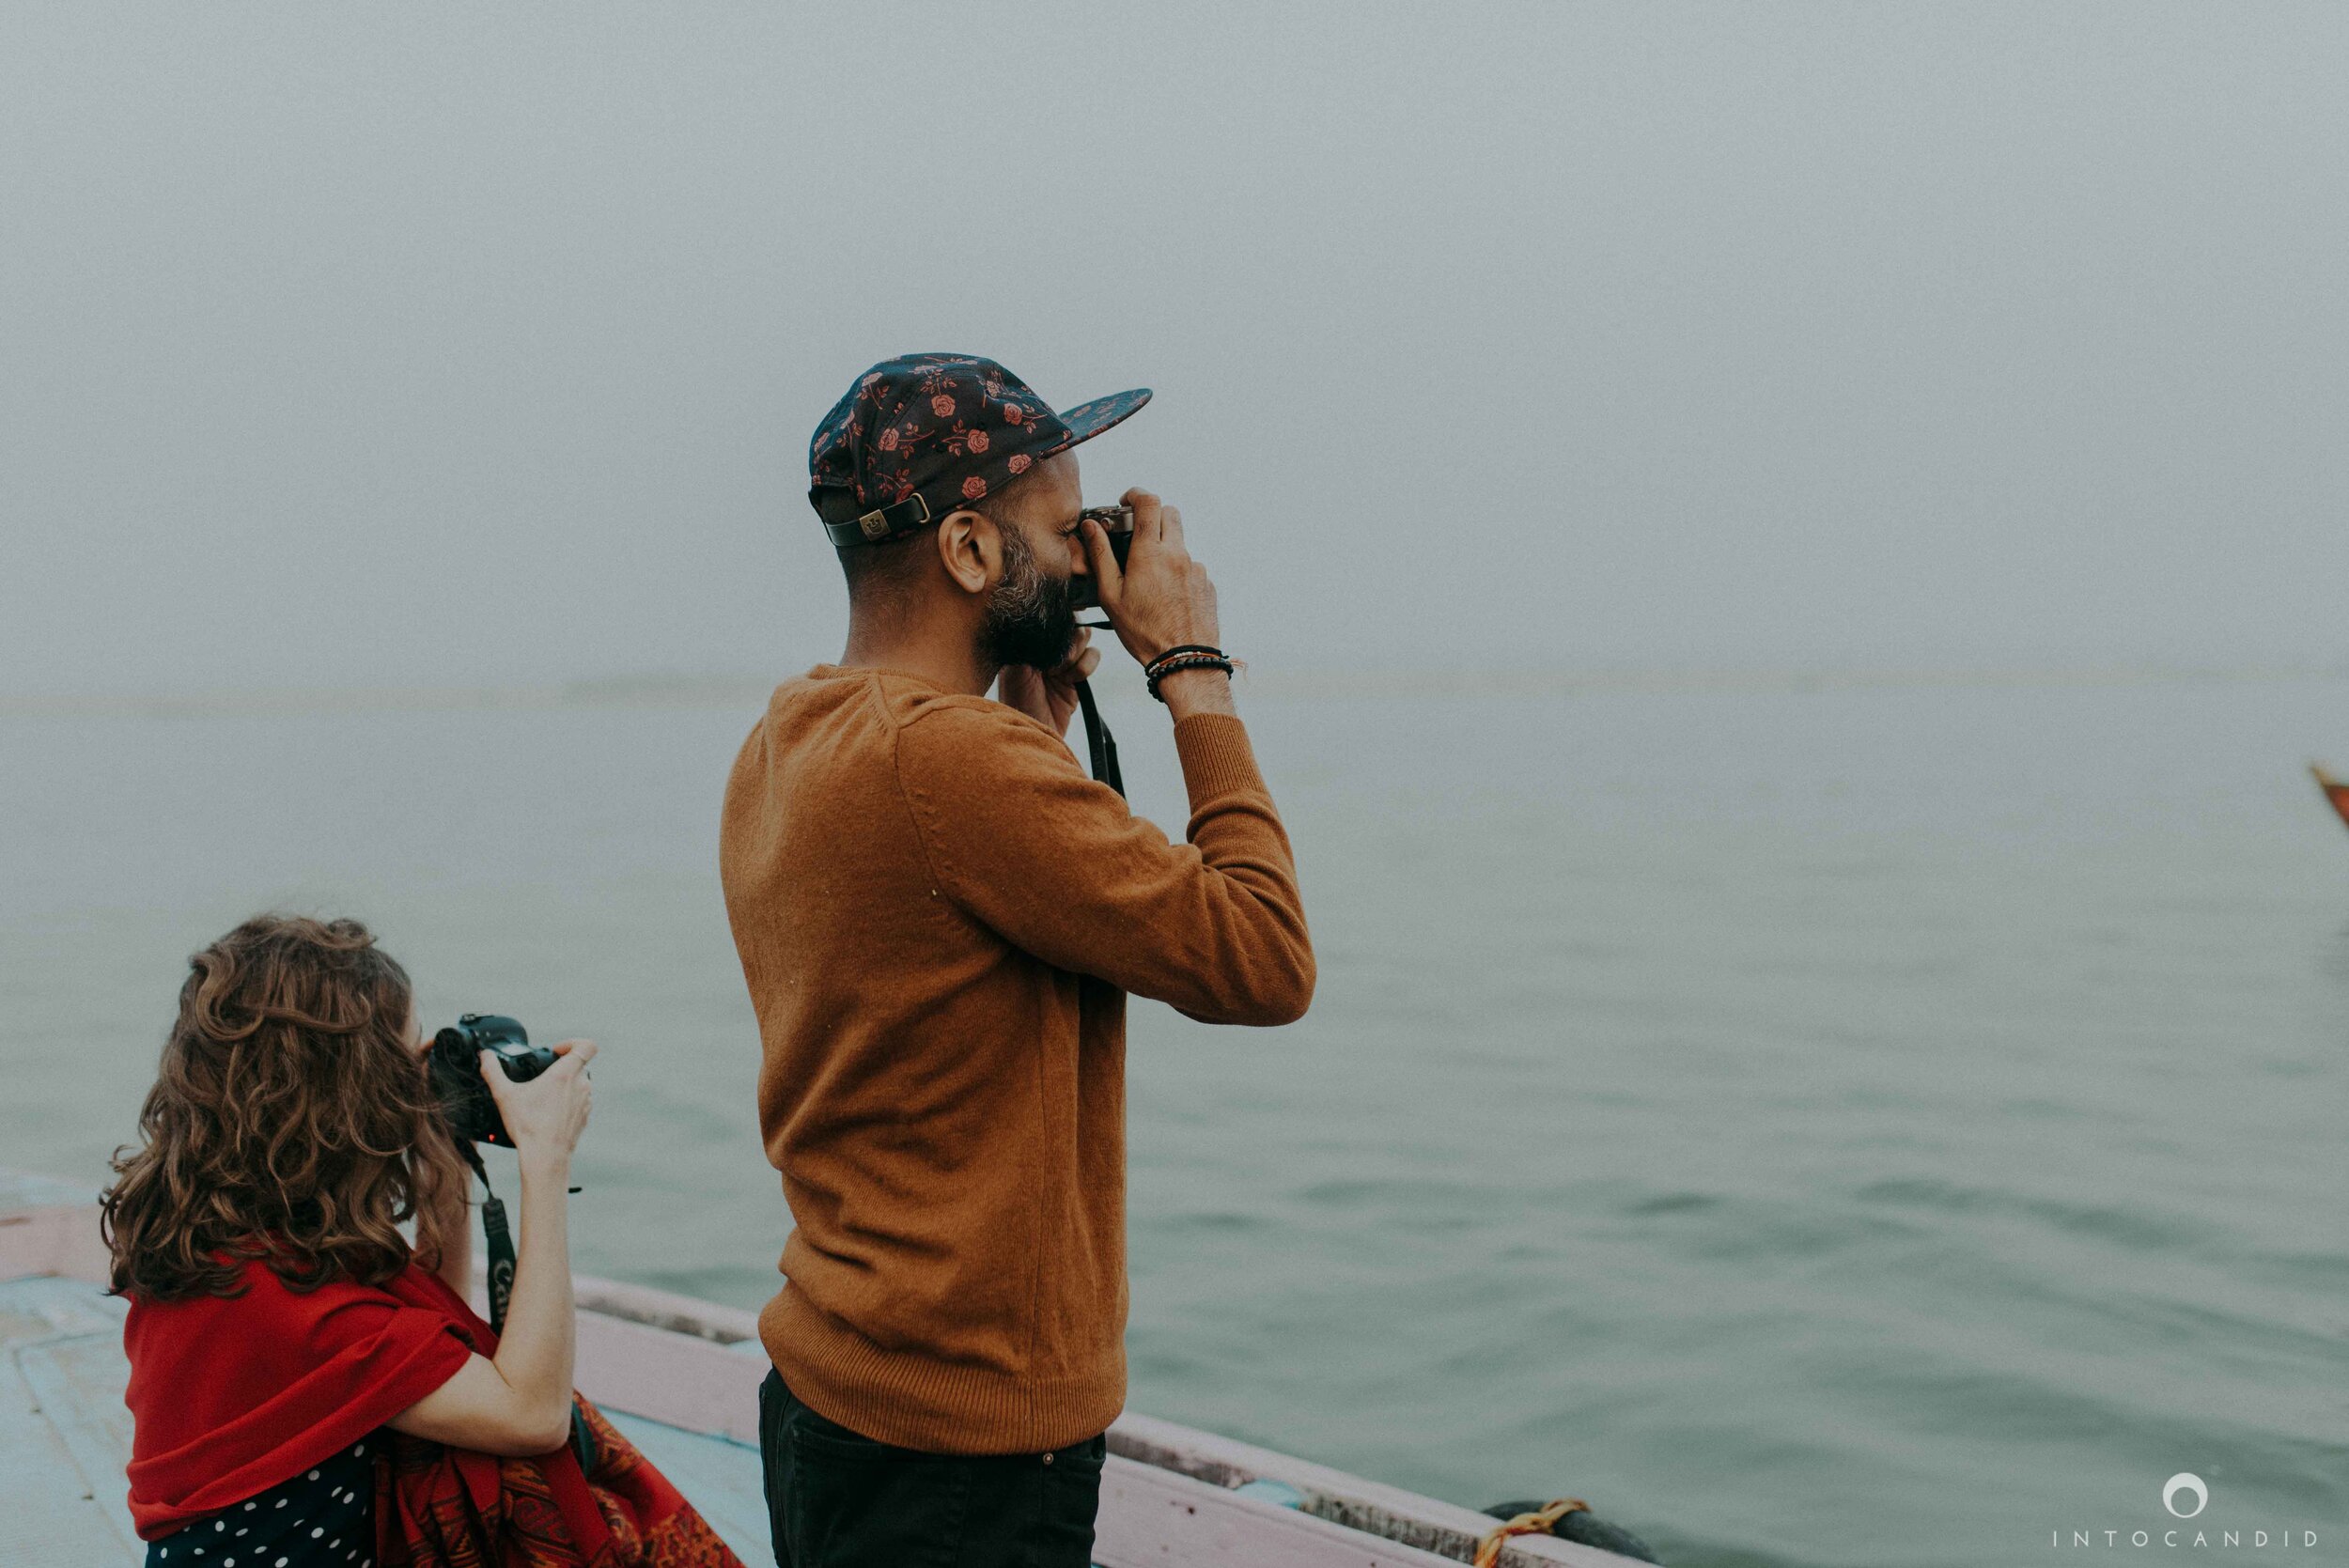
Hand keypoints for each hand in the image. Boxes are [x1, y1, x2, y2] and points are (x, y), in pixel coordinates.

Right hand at [483, 1040, 594, 1167]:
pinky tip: (549, 1112)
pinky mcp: (584, 1116)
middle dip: (561, 1067)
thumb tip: (485, 1056)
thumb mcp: (504, 1095)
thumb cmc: (528, 1126)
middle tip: (543, 1076)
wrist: (545, 1156)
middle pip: (578, 1065)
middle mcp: (581, 1085)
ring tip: (543, 1096)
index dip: (572, 1042)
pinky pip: (579, 1101)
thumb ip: (493, 1071)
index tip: (555, 1051)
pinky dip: (566, 1102)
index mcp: (566, 1074)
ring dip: (564, 1085)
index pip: (587, 1046)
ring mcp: (586, 1101)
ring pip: (579, 1083)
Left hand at [996, 628, 1102, 737]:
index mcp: (1029, 640)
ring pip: (1084, 637)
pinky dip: (1085, 666)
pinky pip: (1093, 657)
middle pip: (1070, 622)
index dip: (1057, 620)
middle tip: (1053, 663)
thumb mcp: (1015, 667)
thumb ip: (1029, 642)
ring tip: (1059, 673)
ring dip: (1075, 653)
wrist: (1033, 731)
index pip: (1050, 617)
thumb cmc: (1015, 701)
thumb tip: (1049, 621)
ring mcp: (1064, 661)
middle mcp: (1047, 647)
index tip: (1055, 633)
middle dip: (1066, 640)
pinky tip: (1070, 680)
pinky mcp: (1078, 676)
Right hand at [1078, 489, 1220, 668]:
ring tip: (1149, 577)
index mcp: (1150, 553)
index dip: (1136, 494)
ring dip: (1165, 547)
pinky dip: (1178, 571)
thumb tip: (1091, 528)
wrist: (1183, 660)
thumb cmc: (1144, 632)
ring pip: (1180, 541)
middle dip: (1152, 516)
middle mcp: (1177, 554)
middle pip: (1169, 513)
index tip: (1127, 501)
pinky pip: (1191, 566)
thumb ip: (1101, 556)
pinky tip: (1166, 596)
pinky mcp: (1207, 583)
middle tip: (1137, 535)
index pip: (1148, 502)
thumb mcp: (1111, 595)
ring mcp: (1196, 568)